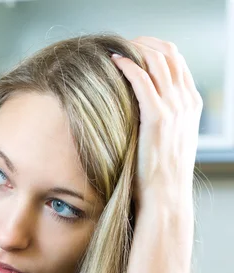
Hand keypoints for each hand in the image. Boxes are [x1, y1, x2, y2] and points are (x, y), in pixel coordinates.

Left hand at [110, 36, 202, 215]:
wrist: (165, 197)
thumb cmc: (158, 175)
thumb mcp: (166, 142)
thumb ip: (160, 121)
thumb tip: (136, 113)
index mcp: (190, 105)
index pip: (176, 62)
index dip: (154, 50)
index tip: (132, 49)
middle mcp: (186, 102)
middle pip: (169, 55)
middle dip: (144, 44)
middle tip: (121, 45)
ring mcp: (174, 108)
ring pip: (157, 61)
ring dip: (135, 50)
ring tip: (114, 50)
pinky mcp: (158, 118)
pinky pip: (142, 80)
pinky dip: (128, 66)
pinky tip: (113, 62)